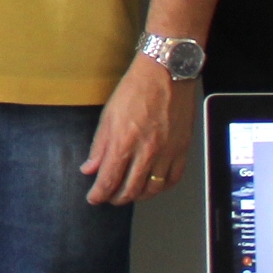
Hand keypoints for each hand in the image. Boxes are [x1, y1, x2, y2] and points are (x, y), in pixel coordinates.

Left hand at [81, 59, 195, 205]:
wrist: (166, 74)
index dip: (98, 194)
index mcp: (124, 142)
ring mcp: (167, 152)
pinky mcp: (182, 149)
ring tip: (129, 193)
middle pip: (130, 189)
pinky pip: (172, 179)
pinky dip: (161, 187)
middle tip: (109, 196)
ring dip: (138, 196)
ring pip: (152, 189)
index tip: (94, 198)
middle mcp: (146, 151)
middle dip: (116, 198)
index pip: (108, 180)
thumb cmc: (136, 89)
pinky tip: (152, 185)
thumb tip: (90, 168)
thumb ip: (99, 146)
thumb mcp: (108, 116)